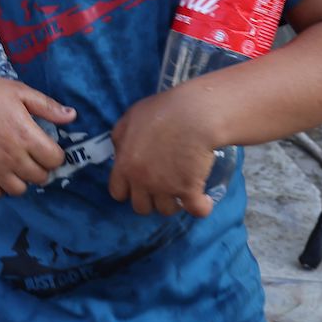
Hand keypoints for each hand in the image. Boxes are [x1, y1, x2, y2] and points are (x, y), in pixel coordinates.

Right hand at [0, 75, 73, 198]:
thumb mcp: (19, 92)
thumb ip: (47, 106)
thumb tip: (72, 116)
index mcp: (27, 136)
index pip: (55, 160)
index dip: (55, 154)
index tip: (48, 147)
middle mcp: (13, 158)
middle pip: (40, 177)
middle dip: (41, 167)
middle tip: (33, 155)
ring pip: (20, 190)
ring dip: (22, 180)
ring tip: (17, 166)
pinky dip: (0, 188)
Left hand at [108, 88, 220, 217]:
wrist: (194, 114)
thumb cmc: (162, 111)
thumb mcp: (131, 118)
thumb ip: (121, 138)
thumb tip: (120, 152)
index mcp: (125, 165)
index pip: (118, 192)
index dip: (128, 189)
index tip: (138, 184)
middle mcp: (142, 181)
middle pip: (141, 206)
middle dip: (150, 199)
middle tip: (161, 187)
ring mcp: (166, 188)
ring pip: (166, 210)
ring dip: (173, 203)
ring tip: (182, 191)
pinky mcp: (189, 190)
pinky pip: (196, 210)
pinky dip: (201, 207)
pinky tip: (204, 201)